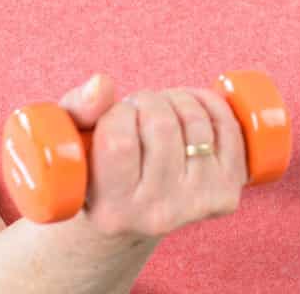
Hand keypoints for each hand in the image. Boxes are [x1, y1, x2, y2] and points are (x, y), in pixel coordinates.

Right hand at [55, 74, 249, 240]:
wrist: (137, 211)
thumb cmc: (98, 168)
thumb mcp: (72, 144)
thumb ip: (77, 109)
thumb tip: (101, 84)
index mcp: (112, 210)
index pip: (118, 141)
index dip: (118, 113)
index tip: (115, 116)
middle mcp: (157, 215)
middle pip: (161, 126)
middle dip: (147, 100)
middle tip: (138, 108)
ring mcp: (196, 204)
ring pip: (195, 121)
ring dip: (176, 98)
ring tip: (160, 109)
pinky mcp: (226, 191)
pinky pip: (227, 127)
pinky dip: (210, 103)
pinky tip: (192, 105)